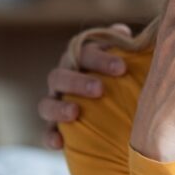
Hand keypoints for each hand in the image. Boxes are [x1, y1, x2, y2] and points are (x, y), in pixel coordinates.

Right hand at [39, 23, 130, 148]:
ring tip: (74, 112)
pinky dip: (49, 136)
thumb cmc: (125, 79)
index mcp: (81, 60)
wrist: (119, 111)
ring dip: (59, 106)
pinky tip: (59, 143)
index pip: (83, 53)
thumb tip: (123, 32)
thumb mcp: (128, 63)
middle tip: (99, 89)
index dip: (100, 58)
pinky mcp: (55, 127)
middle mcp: (64, 79)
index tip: (121, 68)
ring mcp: (56, 103)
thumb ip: (126, 48)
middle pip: (60, 75)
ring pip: (46, 103)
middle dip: (78, 81)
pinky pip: (46, 132)